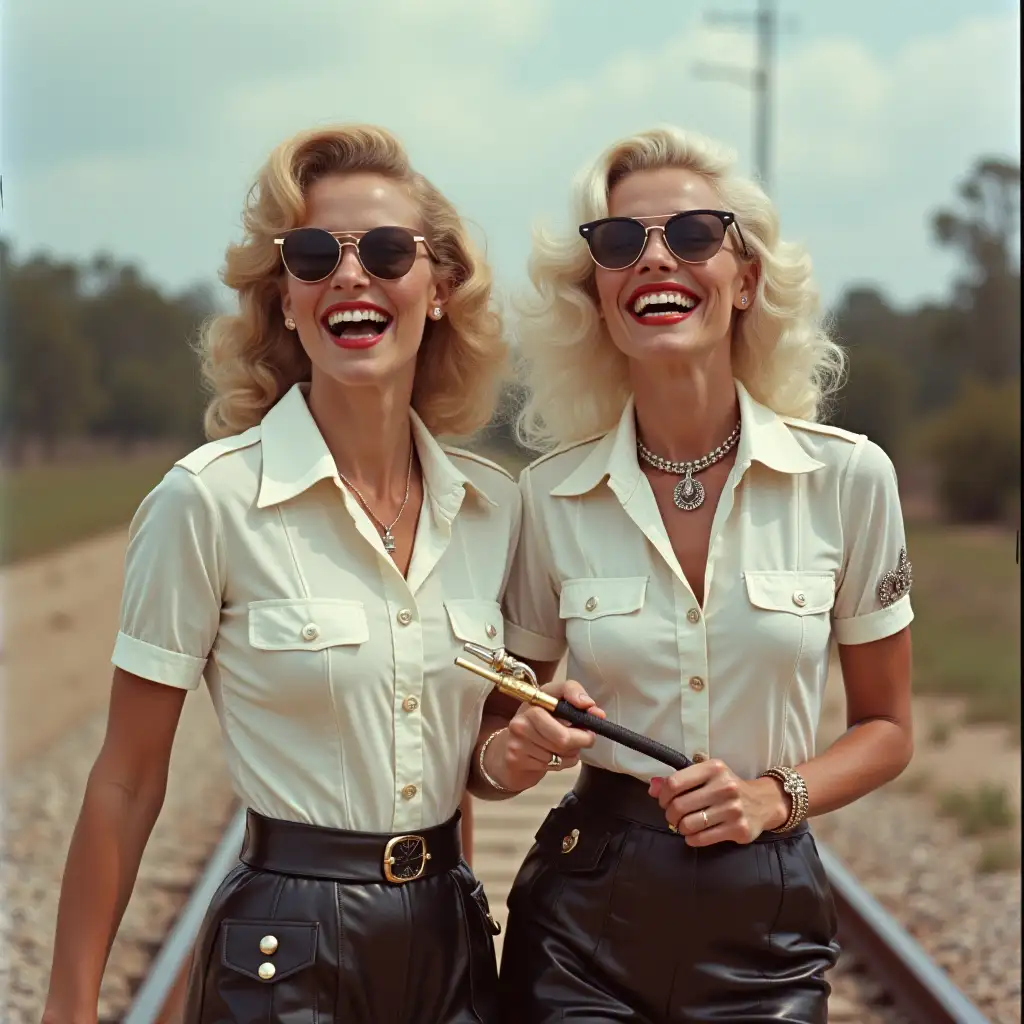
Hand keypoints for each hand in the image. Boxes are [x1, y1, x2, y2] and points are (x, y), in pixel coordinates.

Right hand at [490, 679, 605, 791]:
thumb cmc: (538, 726)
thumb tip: (597, 713)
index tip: (591, 710)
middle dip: (581, 740)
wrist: (508, 751)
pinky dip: (562, 764)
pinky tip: (552, 757)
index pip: (563, 691)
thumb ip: (577, 703)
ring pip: (562, 753)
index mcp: (535, 699)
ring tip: (563, 747)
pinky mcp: (516, 758)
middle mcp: (523, 717)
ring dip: (571, 753)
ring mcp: (517, 739)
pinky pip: (554, 765)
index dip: (578, 700)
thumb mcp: (555, 706)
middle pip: (564, 737)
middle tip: (585, 738)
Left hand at [648, 759, 788, 845]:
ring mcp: (733, 809)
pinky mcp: (739, 829)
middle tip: (673, 816)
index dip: (663, 796)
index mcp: (713, 768)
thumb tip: (652, 787)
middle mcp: (724, 786)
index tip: (664, 801)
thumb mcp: (706, 776)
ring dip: (680, 828)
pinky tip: (693, 834)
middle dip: (670, 814)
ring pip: (689, 824)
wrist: (763, 803)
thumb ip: (678, 780)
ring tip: (683, 825)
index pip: (674, 783)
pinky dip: (691, 839)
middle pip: (679, 805)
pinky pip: (702, 838)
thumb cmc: (726, 787)